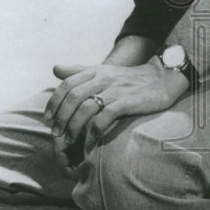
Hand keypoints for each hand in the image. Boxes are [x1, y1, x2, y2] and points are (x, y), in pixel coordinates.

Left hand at [45, 59, 188, 163]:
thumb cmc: (129, 79)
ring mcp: (116, 89)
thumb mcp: (103, 71)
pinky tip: (90, 141)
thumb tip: (54, 68)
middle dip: (61, 117)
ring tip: (69, 140)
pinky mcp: (128, 102)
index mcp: (95, 71)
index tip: (48, 117)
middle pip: (73, 97)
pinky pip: (105, 117)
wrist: (162, 79)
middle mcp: (103, 78)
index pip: (67, 84)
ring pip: (86, 108)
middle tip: (56, 133)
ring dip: (74, 127)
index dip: (54, 101)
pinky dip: (94, 131)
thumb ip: (79, 71)